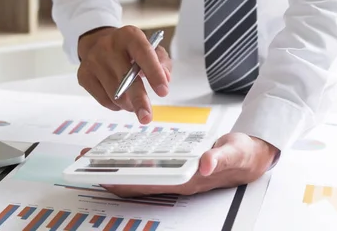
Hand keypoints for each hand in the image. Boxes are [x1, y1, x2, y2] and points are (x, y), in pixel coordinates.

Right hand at [77, 26, 171, 122]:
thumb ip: (162, 63)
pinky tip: (120, 97)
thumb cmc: (130, 51)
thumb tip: (165, 79)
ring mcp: (93, 60)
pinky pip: (104, 100)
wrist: (99, 45)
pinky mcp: (84, 75)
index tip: (163, 91)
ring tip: (134, 101)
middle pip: (126, 78)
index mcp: (129, 35)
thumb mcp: (151, 50)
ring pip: (115, 94)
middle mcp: (108, 45)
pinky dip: (117, 105)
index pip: (143, 53)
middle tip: (146, 117)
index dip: (154, 73)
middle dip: (139, 100)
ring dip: (129, 104)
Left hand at [77, 133, 279, 196]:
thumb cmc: (241, 155)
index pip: (146, 184)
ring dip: (114, 166)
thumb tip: (204, 163)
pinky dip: (129, 159)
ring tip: (93, 156)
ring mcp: (173, 174)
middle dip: (108, 174)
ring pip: (138, 173)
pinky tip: (118, 152)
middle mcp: (175, 180)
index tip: (98, 177)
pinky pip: (146, 165)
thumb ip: (219, 159)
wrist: (251, 156)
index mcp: (185, 180)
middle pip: (135, 181)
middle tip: (85, 161)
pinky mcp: (174, 165)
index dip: (121, 182)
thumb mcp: (233, 153)